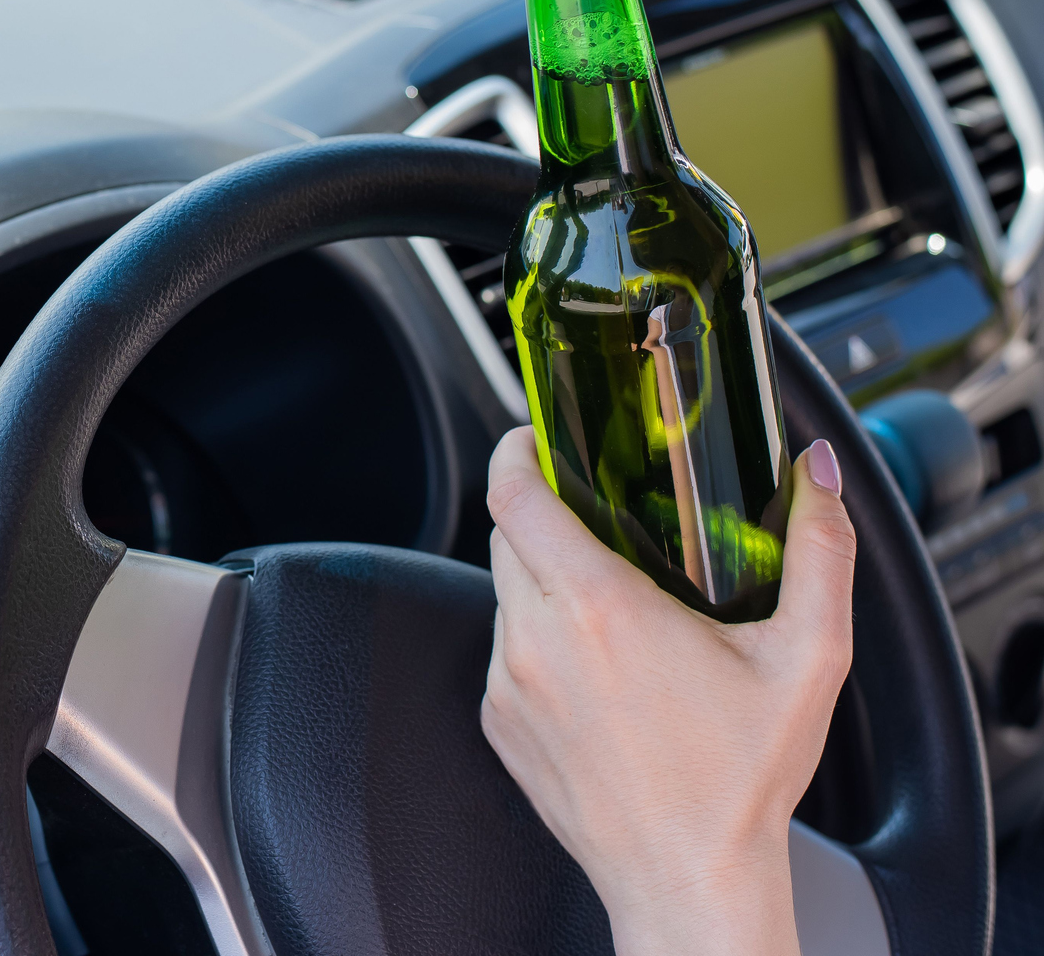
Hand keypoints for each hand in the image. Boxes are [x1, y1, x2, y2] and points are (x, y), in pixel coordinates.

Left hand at [481, 427, 854, 955]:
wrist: (688, 880)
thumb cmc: (740, 780)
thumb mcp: (806, 659)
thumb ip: (819, 552)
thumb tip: (814, 476)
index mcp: (597, 610)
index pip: (513, 494)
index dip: (518, 451)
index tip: (537, 437)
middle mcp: (536, 640)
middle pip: (507, 535)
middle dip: (546, 515)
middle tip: (600, 520)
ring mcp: (506, 684)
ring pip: (506, 593)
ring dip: (546, 582)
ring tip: (615, 609)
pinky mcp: (497, 722)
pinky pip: (504, 650)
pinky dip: (540, 642)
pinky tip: (600, 670)